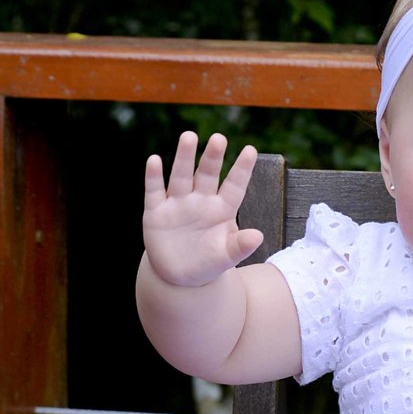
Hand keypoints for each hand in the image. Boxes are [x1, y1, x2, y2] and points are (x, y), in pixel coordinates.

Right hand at [142, 131, 262, 288]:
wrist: (179, 276)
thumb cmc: (209, 262)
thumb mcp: (226, 257)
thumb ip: (240, 246)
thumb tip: (258, 237)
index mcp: (222, 208)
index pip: (234, 185)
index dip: (242, 169)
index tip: (251, 150)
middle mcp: (201, 200)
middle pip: (208, 174)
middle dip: (212, 157)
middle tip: (219, 138)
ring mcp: (178, 204)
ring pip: (182, 176)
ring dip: (185, 158)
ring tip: (189, 137)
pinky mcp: (156, 212)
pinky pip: (155, 191)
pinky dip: (154, 177)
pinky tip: (154, 160)